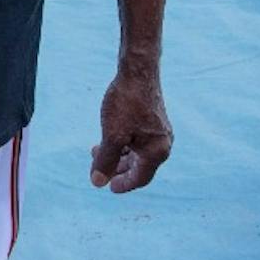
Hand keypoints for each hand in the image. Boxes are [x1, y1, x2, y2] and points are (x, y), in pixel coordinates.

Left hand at [89, 68, 170, 192]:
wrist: (138, 72)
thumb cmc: (126, 104)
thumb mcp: (112, 136)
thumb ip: (105, 161)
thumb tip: (97, 183)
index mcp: (157, 151)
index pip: (140, 178)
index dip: (123, 185)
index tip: (107, 187)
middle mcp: (163, 143)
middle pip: (140, 166)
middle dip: (117, 169)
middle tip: (98, 169)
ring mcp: (160, 131)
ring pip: (138, 152)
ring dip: (118, 155)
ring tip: (96, 149)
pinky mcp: (155, 119)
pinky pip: (139, 140)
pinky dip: (124, 143)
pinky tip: (109, 137)